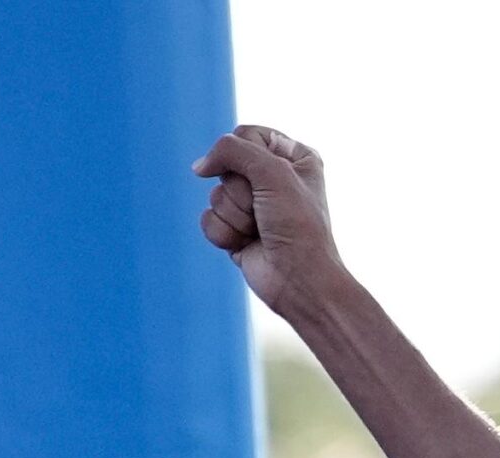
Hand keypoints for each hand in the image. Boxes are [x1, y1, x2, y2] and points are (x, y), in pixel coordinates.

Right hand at [192, 125, 341, 319]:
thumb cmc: (298, 226)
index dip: (245, 153)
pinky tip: (247, 244)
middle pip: (227, 165)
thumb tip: (199, 168)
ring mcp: (254, 206)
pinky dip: (225, 232)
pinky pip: (209, 218)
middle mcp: (275, 179)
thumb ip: (231, 149)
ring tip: (260, 230)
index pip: (247, 134)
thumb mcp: (273, 172)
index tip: (265, 176)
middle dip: (240, 190)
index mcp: (295, 159)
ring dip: (235, 214)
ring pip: (215, 193)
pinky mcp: (237, 230)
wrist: (300, 281)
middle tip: (264, 210)